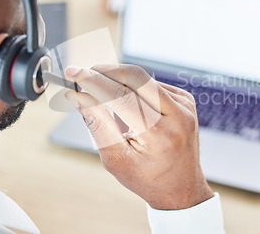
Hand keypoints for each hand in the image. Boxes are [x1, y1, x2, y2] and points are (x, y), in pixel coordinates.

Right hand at [64, 64, 213, 209]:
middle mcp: (177, 115)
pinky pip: (153, 84)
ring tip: (112, 107)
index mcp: (160, 135)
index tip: (73, 72)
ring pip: (144, 78)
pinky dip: (135, 90)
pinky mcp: (186, 100)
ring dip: (120, 82)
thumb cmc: (147, 178)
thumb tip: (77, 95)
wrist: (181, 187)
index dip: (94, 81)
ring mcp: (185, 105)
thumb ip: (97, 124)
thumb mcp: (116, 158)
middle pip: (135, 77)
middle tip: (84, 75)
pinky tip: (132, 111)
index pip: (121, 97)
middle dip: (106, 71)